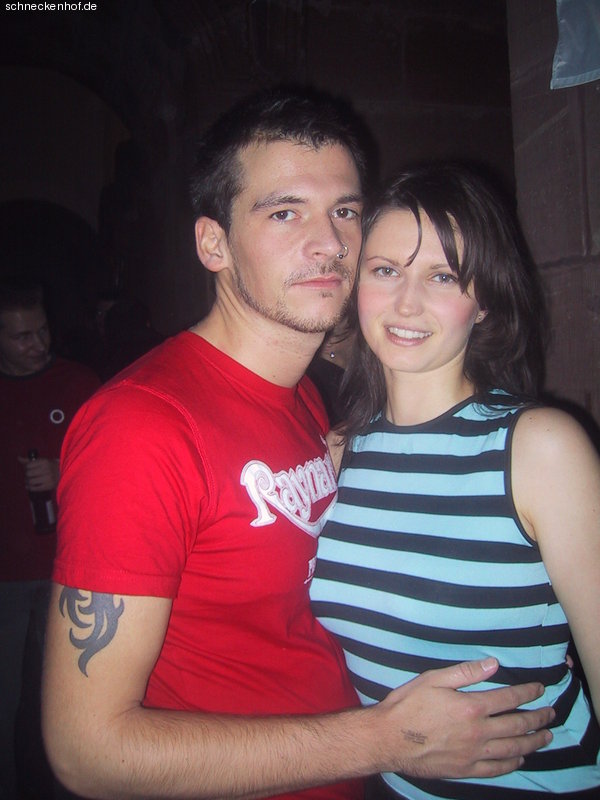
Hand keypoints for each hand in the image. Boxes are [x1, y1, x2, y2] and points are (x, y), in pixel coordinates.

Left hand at [18, 456, 59, 491]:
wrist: (63, 473)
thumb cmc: (50, 466)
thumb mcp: (42, 461)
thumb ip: (29, 460)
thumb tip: (18, 458)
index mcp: (45, 462)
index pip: (28, 465)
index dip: (26, 468)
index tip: (27, 469)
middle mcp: (47, 469)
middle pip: (28, 474)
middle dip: (26, 475)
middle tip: (27, 476)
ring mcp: (48, 478)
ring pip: (31, 481)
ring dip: (27, 482)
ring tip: (28, 481)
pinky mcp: (49, 486)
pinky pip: (35, 488)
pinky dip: (30, 488)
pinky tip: (29, 486)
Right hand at [364, 658, 553, 779]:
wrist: (388, 739)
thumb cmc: (408, 705)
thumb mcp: (433, 679)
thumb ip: (465, 672)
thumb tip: (493, 664)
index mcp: (471, 706)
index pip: (508, 698)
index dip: (527, 693)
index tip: (540, 688)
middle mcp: (477, 732)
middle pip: (517, 725)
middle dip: (538, 718)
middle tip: (551, 714)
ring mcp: (473, 753)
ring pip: (512, 748)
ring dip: (533, 742)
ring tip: (546, 737)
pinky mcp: (465, 769)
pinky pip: (496, 769)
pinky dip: (512, 763)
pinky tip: (519, 758)